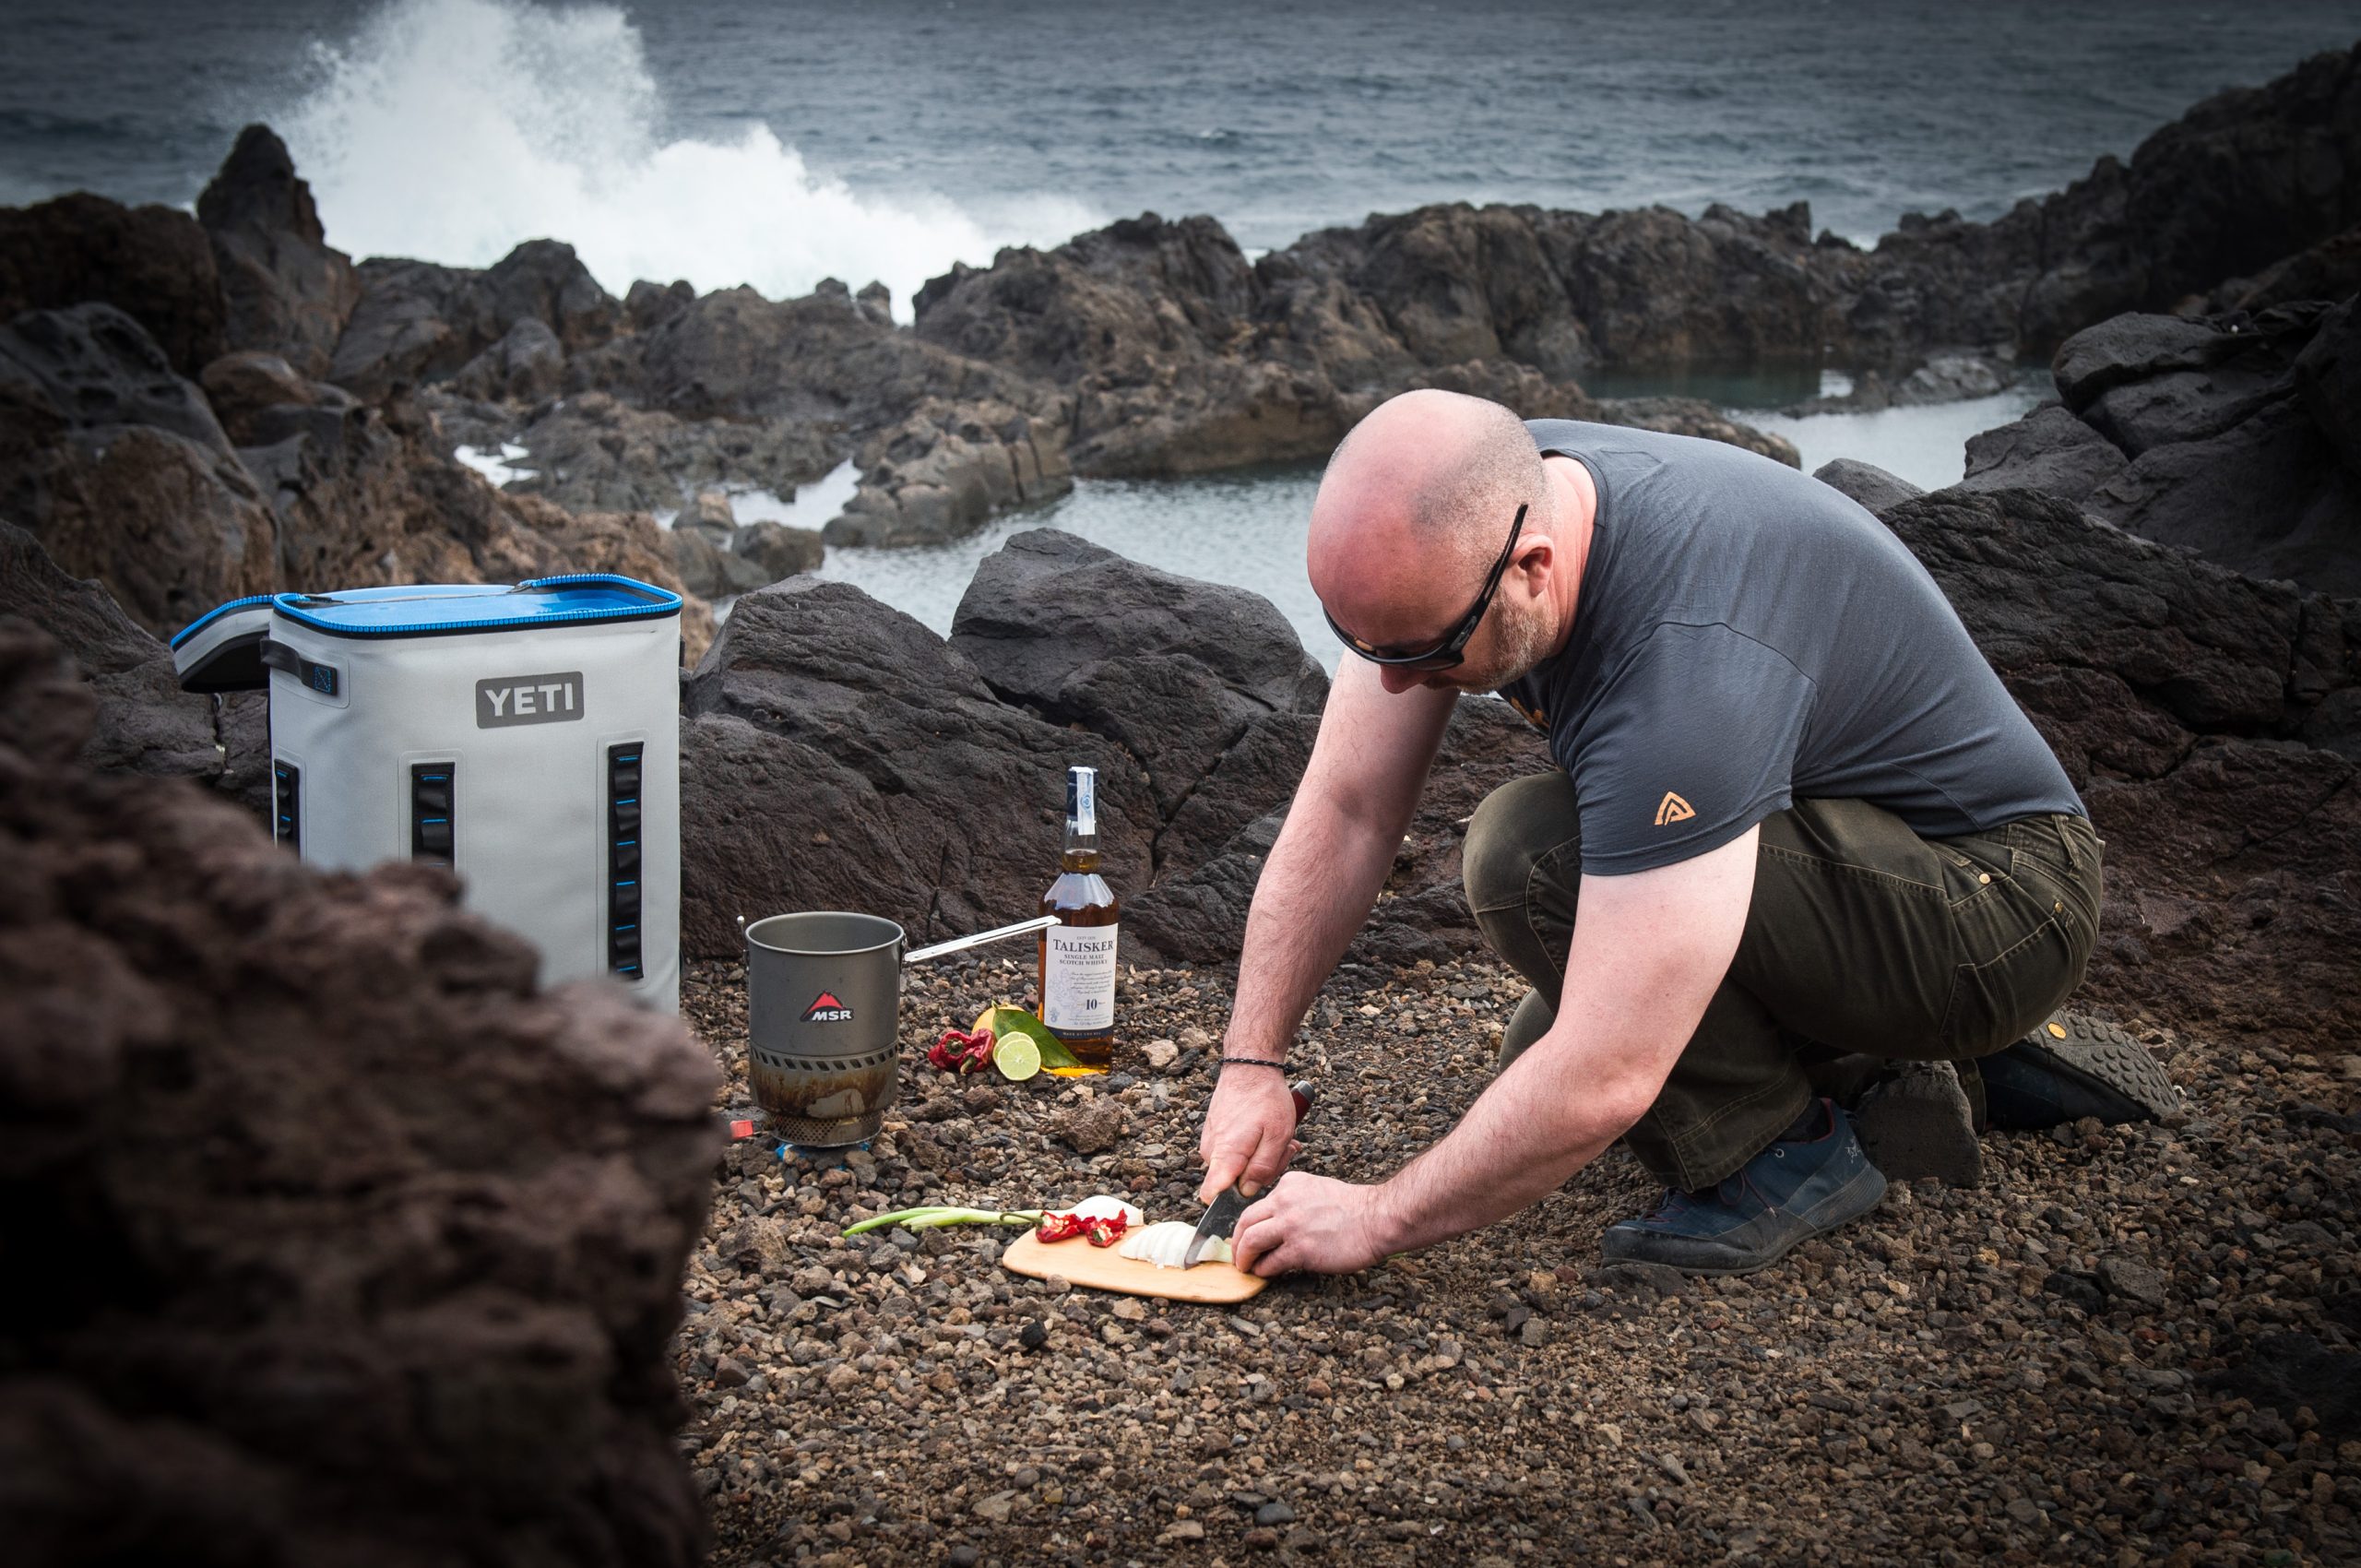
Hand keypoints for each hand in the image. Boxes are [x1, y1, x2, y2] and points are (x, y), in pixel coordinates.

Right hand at [1196, 1067, 1301, 1204]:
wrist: (1249, 1066)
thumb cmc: (1265, 1098)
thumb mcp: (1277, 1135)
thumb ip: (1263, 1168)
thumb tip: (1248, 1191)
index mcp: (1225, 1155)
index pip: (1210, 1194)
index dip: (1229, 1202)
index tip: (1252, 1191)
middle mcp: (1211, 1151)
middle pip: (1235, 1182)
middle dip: (1262, 1173)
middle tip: (1283, 1150)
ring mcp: (1212, 1142)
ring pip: (1238, 1167)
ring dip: (1261, 1158)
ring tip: (1277, 1137)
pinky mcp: (1216, 1134)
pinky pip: (1235, 1153)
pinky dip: (1253, 1147)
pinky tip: (1266, 1132)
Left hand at [1228, 1172, 1389, 1276]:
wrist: (1377, 1218)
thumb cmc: (1353, 1208)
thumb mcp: (1316, 1188)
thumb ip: (1294, 1198)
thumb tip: (1277, 1220)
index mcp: (1289, 1185)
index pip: (1257, 1205)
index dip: (1247, 1224)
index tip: (1244, 1235)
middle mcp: (1285, 1201)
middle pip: (1245, 1221)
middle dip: (1236, 1241)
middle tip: (1237, 1254)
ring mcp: (1291, 1225)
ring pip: (1251, 1241)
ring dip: (1243, 1257)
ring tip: (1245, 1266)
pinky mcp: (1300, 1249)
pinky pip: (1270, 1262)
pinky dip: (1262, 1270)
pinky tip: (1264, 1273)